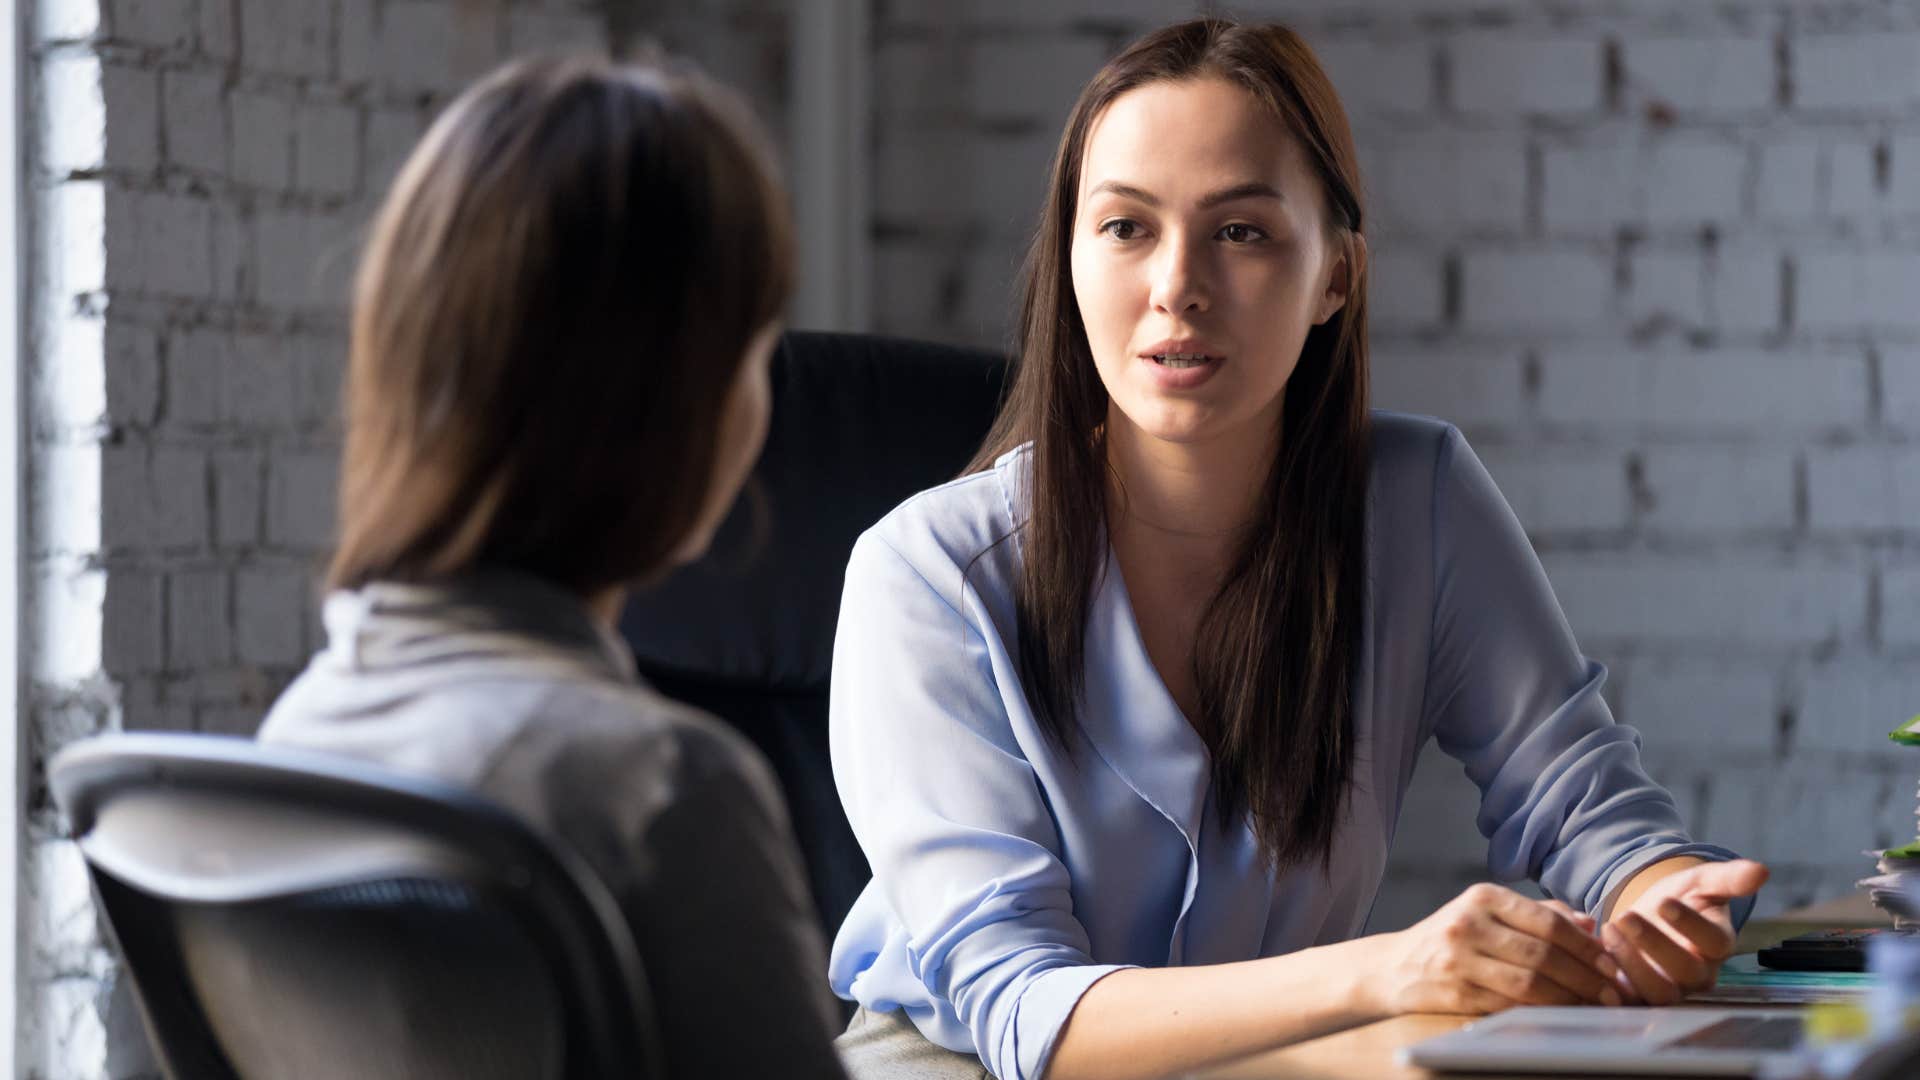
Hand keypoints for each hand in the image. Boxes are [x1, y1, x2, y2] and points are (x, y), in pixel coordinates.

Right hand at [1364, 883, 1623, 1015]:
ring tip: (1594, 1005)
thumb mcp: (1488, 912)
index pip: (1548, 921)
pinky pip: (1509, 1005)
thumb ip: (1539, 914)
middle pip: (1543, 953)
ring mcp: (1459, 959)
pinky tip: (1561, 1015)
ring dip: (1570, 998)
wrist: (1395, 966)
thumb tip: (1591, 924)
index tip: (1612, 963)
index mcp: (1484, 896)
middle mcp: (1469, 923)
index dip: (1586, 945)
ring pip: (1529, 982)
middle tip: (1613, 991)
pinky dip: (1542, 1012)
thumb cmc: (1454, 938)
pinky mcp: (1455, 993)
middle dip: (1586, 976)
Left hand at [1601, 859, 1769, 1004]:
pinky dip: (1612, 986)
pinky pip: (1629, 1002)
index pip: (1714, 943)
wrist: (1649, 915)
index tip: (1666, 902)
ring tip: (1608, 929)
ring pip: (1658, 992)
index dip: (1691, 925)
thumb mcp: (1701, 882)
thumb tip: (1761, 870)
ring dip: (1632, 964)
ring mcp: (1670, 989)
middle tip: (1627, 916)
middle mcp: (1699, 974)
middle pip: (1686, 972)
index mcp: (1718, 945)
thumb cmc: (1681, 898)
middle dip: (1654, 945)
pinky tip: (1596, 957)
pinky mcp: (1640, 997)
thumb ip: (1729, 878)